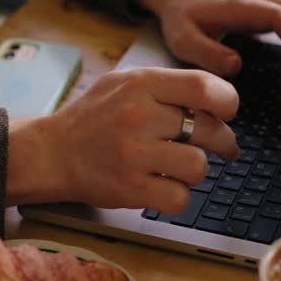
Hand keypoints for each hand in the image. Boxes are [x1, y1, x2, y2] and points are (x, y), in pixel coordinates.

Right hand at [6, 67, 239, 212]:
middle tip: (223, 146)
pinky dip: (178, 195)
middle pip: (209, 130)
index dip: (227, 101)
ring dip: (196, 169)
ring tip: (183, 166)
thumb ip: (168, 85)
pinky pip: (179, 198)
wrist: (52, 152)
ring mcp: (133, 154)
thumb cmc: (95, 117)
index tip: (227, 111)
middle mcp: (137, 116)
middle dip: (224, 141)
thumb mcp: (125, 83)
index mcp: (141, 84)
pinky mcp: (129, 188)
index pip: (204, 87)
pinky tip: (165, 185)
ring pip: (198, 167)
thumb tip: (219, 98)